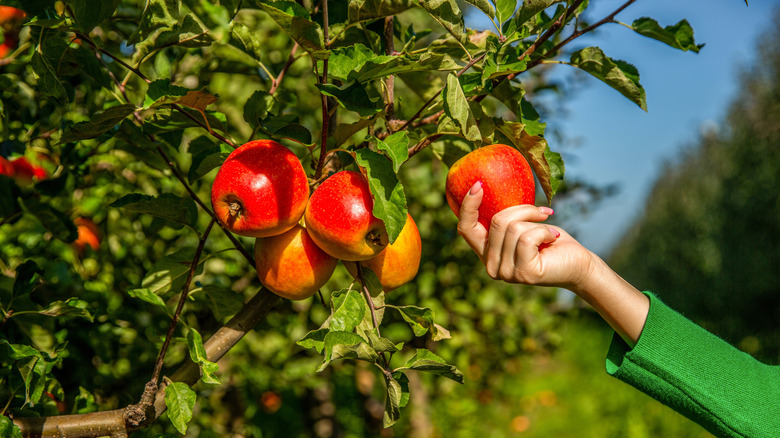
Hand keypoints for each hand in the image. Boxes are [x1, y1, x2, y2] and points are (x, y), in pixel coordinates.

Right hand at [456, 181, 594, 292]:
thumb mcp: (523, 224)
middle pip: (496, 222)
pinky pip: (527, 238)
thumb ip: (505, 217)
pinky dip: (544, 231)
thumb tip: (484, 185)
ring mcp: (506, 273)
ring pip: (513, 228)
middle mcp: (491, 267)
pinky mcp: (524, 273)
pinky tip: (553, 238)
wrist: (578, 264)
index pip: (465, 229)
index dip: (468, 205)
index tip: (479, 183)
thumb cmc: (550, 239)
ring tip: (549, 231)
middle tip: (542, 212)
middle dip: (523, 210)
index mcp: (486, 253)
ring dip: (536, 222)